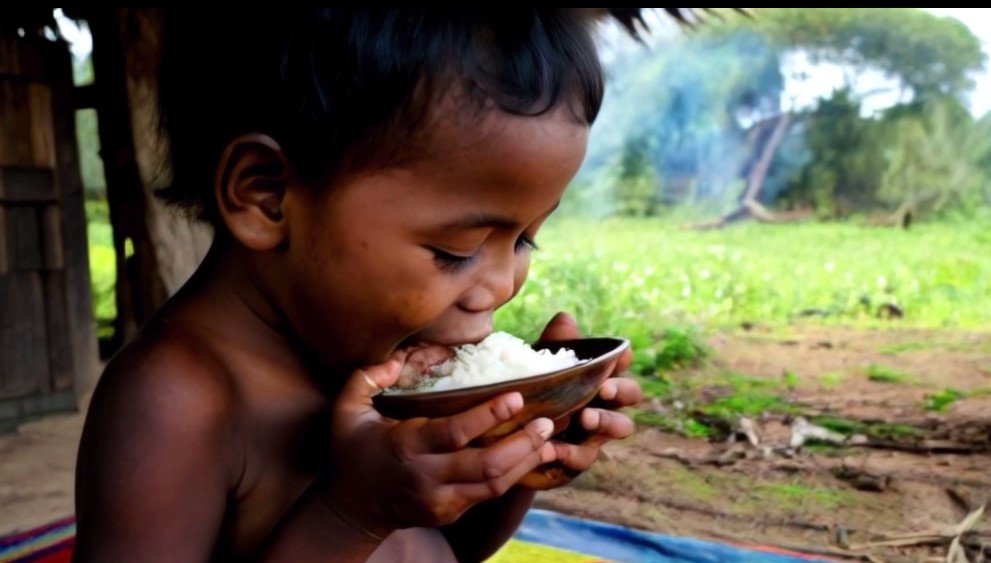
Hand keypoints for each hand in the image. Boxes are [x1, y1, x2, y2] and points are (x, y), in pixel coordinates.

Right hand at [321, 358, 558, 538]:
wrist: (351, 509)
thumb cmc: (351, 452)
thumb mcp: (346, 411)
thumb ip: (367, 378)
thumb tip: (396, 358)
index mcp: (405, 448)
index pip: (454, 433)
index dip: (488, 415)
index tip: (517, 396)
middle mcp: (427, 478)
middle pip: (485, 465)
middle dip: (522, 443)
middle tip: (547, 420)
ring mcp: (441, 500)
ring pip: (494, 485)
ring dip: (526, 461)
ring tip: (549, 438)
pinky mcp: (450, 512)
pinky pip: (488, 495)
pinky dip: (514, 476)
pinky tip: (532, 457)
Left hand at [523, 312, 640, 488]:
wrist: (501, 440)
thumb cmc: (528, 393)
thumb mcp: (537, 368)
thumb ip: (553, 346)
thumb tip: (565, 317)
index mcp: (596, 376)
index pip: (620, 364)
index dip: (624, 358)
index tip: (620, 354)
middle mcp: (604, 403)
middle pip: (630, 394)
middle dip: (621, 390)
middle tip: (603, 389)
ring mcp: (594, 432)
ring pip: (619, 426)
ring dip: (605, 421)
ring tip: (584, 418)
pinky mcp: (577, 459)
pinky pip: (583, 457)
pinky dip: (569, 452)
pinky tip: (551, 447)